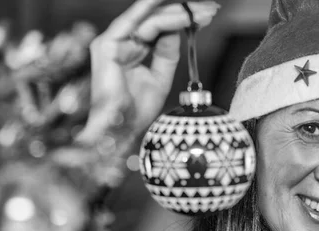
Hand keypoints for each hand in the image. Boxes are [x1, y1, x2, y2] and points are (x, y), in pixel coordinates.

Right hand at [78, 0, 219, 143]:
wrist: (120, 130)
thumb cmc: (135, 111)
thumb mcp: (160, 78)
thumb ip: (166, 53)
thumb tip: (176, 30)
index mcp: (130, 48)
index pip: (158, 25)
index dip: (183, 19)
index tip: (207, 17)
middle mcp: (120, 41)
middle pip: (155, 17)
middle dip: (185, 11)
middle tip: (211, 9)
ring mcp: (112, 41)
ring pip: (150, 17)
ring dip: (179, 11)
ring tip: (203, 11)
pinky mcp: (108, 45)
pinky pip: (140, 23)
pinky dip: (162, 16)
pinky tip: (182, 12)